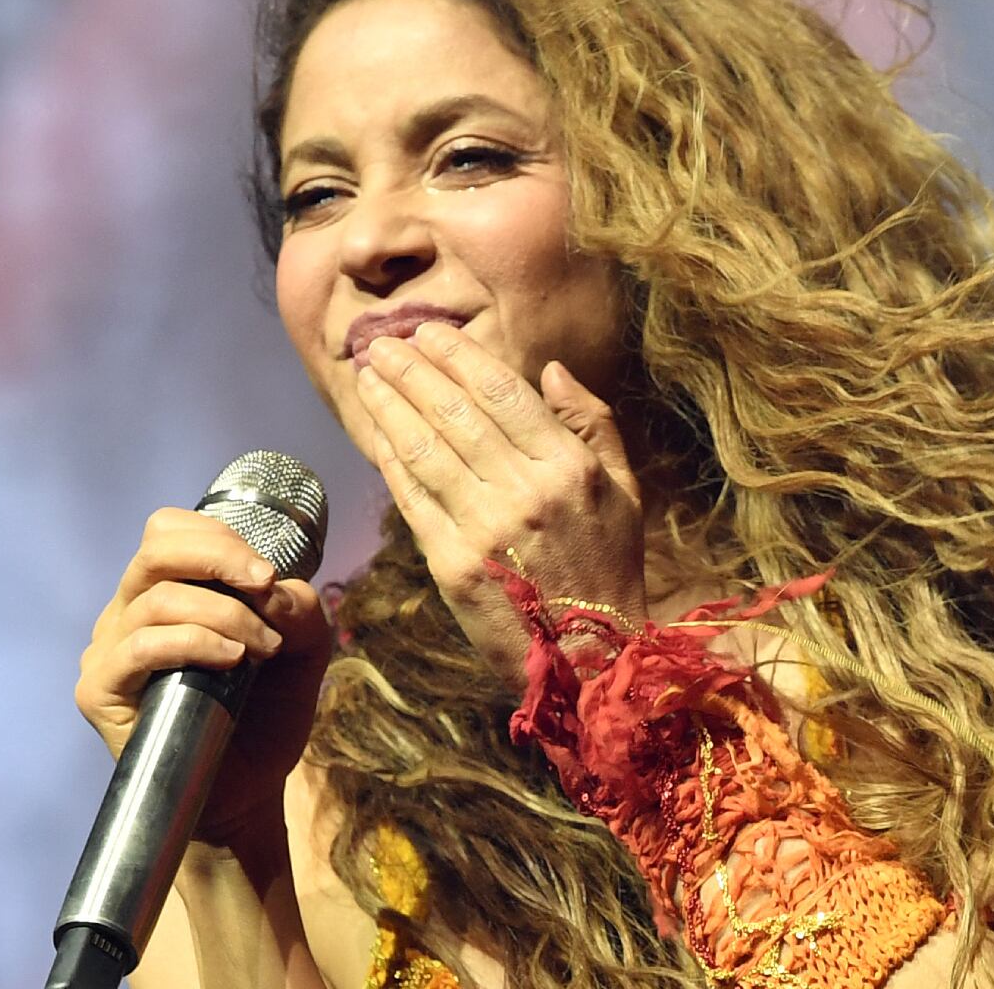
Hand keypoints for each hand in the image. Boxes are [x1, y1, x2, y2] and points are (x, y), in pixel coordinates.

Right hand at [75, 508, 333, 847]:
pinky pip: (140, 646)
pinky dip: (194, 642)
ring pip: (158, 599)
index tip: (268, 572)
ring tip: (262, 649)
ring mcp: (108, 650)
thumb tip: (275, 588)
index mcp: (166, 590)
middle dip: (220, 557)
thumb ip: (300, 609)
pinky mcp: (99, 691)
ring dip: (225, 614)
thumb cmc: (267, 713)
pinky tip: (231, 660)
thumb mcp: (302, 650)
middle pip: (156, 548)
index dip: (220, 537)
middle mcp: (128, 612)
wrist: (248, 790)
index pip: (171, 531)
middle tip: (264, 584)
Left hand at [357, 320, 647, 685]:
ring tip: (367, 376)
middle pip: (455, 413)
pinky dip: (391, 461)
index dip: (459, 356)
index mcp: (569, 467)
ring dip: (390, 406)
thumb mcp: (625, 490)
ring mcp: (484, 528)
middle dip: (412, 371)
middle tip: (380, 342)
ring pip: (425, 449)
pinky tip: (375, 434)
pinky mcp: (451, 565)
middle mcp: (524, 490)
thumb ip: (593, 422)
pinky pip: (413, 499)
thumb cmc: (609, 568)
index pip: (503, 392)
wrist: (591, 660)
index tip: (429, 333)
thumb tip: (551, 369)